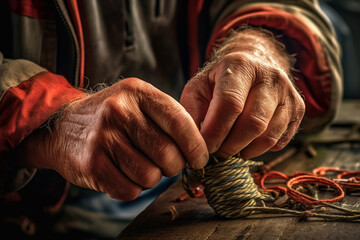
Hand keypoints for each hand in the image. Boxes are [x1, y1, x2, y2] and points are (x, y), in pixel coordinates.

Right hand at [16, 78, 207, 200]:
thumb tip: (199, 147)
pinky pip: (129, 190)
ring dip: (152, 178)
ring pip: (150, 176)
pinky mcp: (91, 164)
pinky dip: (133, 188)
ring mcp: (103, 138)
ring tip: (141, 166)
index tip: (200, 158)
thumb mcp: (137, 101)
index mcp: (137, 92)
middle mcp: (119, 111)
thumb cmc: (111, 116)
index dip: (196, 145)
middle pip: (167, 153)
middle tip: (167, 164)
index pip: (178, 121)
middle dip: (174, 166)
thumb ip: (167, 117)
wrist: (62, 126)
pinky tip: (124, 174)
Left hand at [180, 28, 304, 158]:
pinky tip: (247, 142)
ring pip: (269, 135)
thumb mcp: (199, 87)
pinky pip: (280, 140)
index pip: (230, 104)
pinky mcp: (299, 108)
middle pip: (253, 123)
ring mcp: (288, 92)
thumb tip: (197, 142)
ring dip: (245, 150)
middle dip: (230, 146)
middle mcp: (270, 75)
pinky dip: (261, 149)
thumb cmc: (220, 81)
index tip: (204, 147)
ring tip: (230, 148)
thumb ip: (192, 111)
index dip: (215, 132)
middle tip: (217, 152)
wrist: (252, 66)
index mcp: (240, 65)